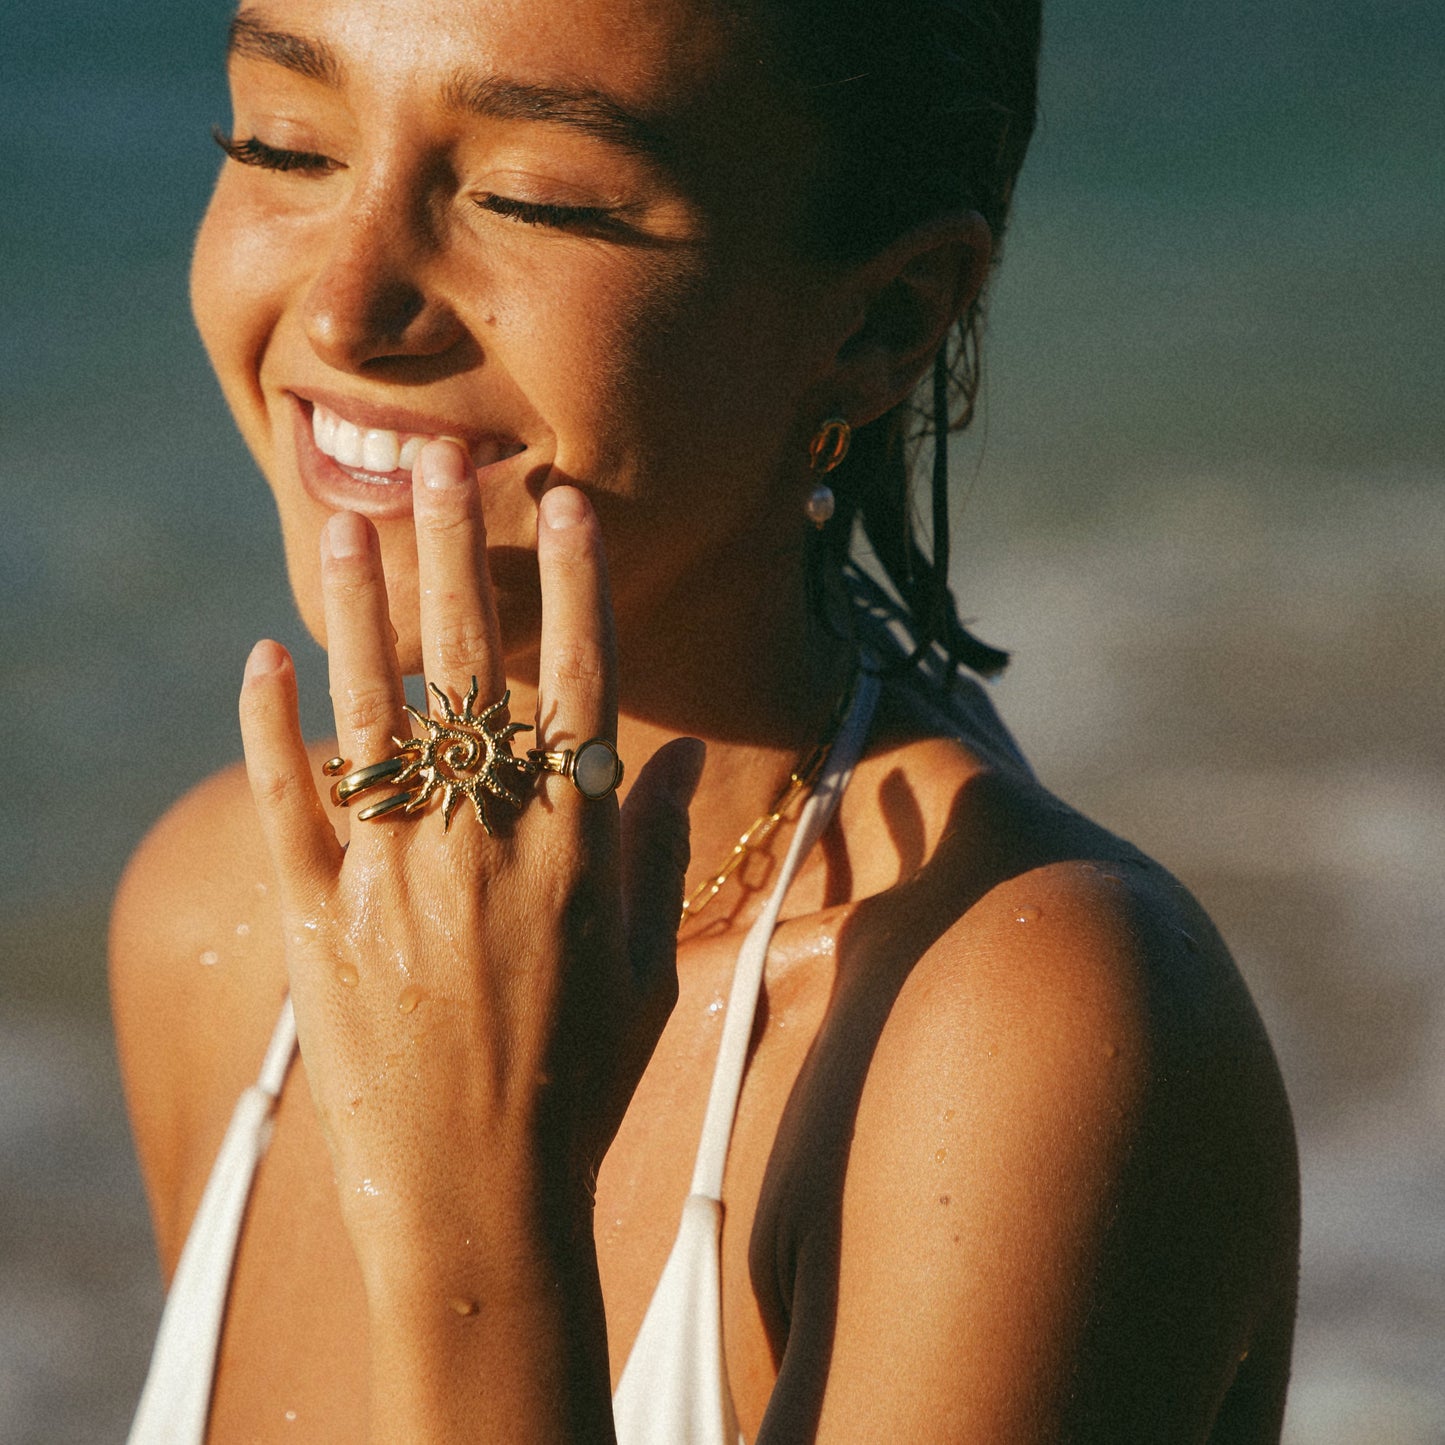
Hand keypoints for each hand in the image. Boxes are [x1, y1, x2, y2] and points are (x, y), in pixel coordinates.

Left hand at [238, 440, 699, 1285]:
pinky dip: (272, 728)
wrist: (479, 1200)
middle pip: (472, 670)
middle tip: (443, 461)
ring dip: (365, 609)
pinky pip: (289, 807)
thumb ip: (648, 857)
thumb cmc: (579, 1086)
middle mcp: (486, 843)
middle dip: (458, 555)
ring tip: (351, 518)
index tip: (563, 505)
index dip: (573, 587)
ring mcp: (396, 877)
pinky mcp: (319, 924)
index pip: (576, 686)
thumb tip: (656, 763)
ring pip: (377, 712)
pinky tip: (264, 656)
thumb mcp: (643, 971)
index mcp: (572, 850)